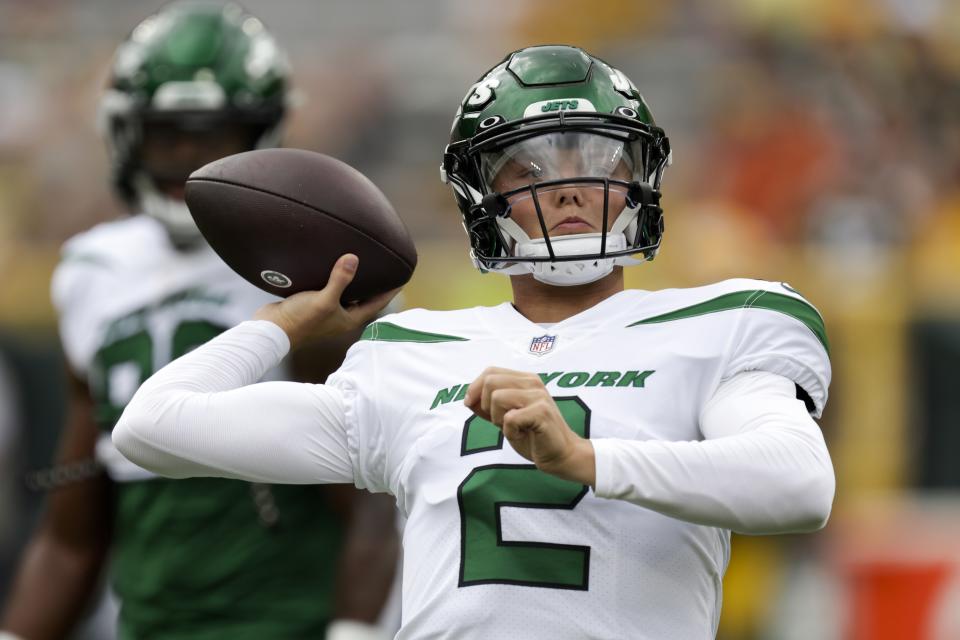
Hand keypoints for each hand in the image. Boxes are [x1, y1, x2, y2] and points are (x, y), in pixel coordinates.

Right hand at [254, 254, 398, 348]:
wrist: (271, 330)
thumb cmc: (300, 320)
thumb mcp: (324, 299)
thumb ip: (340, 280)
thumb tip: (353, 258)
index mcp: (349, 319)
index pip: (377, 303)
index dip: (390, 290)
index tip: (402, 276)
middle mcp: (340, 316)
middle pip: (363, 298)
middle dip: (373, 284)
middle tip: (384, 266)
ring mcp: (326, 311)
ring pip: (345, 293)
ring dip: (353, 280)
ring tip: (361, 262)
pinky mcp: (312, 305)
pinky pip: (329, 289)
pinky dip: (334, 278)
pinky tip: (332, 265)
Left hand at [464, 367, 595, 485]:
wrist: (561, 455)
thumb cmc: (533, 436)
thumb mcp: (505, 418)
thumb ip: (488, 406)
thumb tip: (468, 399)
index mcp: (525, 379)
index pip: (490, 372)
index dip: (474, 388)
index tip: (471, 405)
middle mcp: (532, 382)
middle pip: (490, 382)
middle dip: (486, 406)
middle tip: (500, 421)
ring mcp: (538, 396)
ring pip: (497, 398)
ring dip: (498, 419)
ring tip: (513, 428)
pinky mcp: (541, 412)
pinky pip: (509, 418)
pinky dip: (510, 432)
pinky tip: (522, 435)